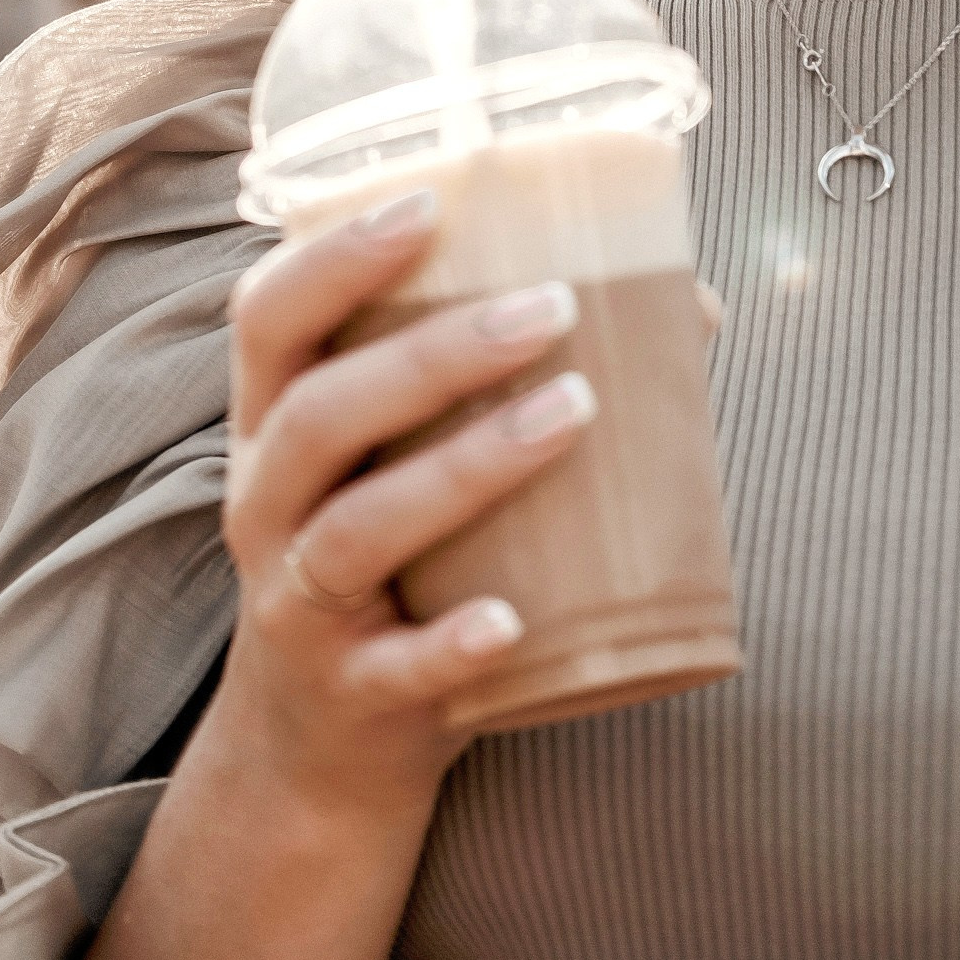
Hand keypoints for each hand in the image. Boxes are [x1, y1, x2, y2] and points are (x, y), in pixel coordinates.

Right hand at [215, 187, 592, 819]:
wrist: (318, 757)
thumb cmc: (390, 568)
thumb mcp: (401, 467)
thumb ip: (502, 384)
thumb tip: (691, 305)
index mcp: (277, 427)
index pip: (269, 317)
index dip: (334, 254)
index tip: (429, 202)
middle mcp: (268, 507)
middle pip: (322, 413)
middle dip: (433, 352)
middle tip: (552, 307)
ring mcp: (300, 606)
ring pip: (358, 529)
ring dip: (468, 466)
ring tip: (575, 411)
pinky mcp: (348, 697)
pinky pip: (393, 670)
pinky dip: (451, 643)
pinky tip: (511, 620)